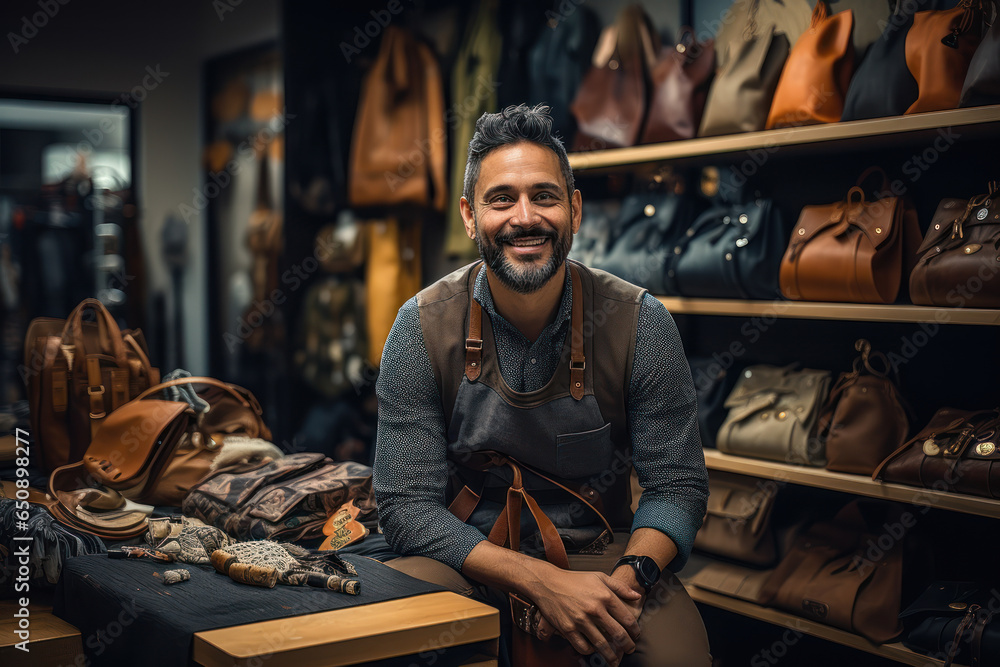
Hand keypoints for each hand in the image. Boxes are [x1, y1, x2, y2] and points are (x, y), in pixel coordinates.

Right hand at [527, 568, 641, 665]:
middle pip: (617, 634)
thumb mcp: (599, 577)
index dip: (635, 630)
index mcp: (605, 596)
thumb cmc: (574, 579)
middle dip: (627, 645)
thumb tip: (637, 596)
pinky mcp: (568, 628)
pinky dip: (590, 651)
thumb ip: (620, 587)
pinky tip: (593, 650)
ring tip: (615, 660)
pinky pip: (583, 646)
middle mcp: (595, 609)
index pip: (627, 618)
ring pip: (602, 644)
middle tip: (630, 650)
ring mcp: (581, 620)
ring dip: (611, 655)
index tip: (636, 635)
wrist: (548, 582)